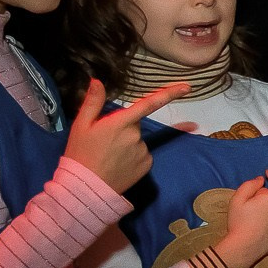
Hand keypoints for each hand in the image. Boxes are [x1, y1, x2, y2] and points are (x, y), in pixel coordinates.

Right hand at [62, 80, 188, 192]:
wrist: (85, 187)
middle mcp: (136, 135)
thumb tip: (97, 81)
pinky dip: (133, 156)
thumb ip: (93, 102)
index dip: (169, 94)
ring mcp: (144, 151)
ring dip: (127, 143)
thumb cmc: (80, 153)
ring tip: (108, 155)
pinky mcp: (147, 164)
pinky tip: (118, 163)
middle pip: (135, 124)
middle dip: (123, 128)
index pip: (149, 103)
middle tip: (104, 141)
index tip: (187, 88)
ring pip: (138, 140)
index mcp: (120, 122)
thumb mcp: (81, 125)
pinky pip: (143, 154)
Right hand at [214, 177, 267, 267]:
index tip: (251, 206)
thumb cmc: (239, 222)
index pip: (266, 192)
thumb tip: (261, 179)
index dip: (256, 198)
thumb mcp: (237, 199)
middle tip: (255, 216)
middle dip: (267, 205)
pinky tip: (267, 231)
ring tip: (261, 224)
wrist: (244, 246)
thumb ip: (250, 185)